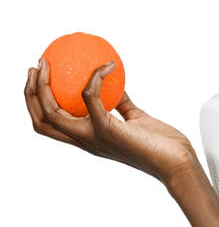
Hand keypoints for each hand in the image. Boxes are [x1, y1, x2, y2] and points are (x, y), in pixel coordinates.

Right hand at [25, 56, 197, 184]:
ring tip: (48, 64)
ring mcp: (94, 137)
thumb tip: (113, 82)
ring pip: (52, 113)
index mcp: (89, 138)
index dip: (37, 101)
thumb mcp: (135, 119)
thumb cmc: (161, 144)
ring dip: (45, 86)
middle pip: (42, 120)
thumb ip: (120, 104)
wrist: (178, 163)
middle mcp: (86, 141)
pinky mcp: (107, 131)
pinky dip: (95, 77)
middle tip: (38, 66)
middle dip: (31, 92)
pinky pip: (90, 97)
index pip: (51, 124)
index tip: (41, 75)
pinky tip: (107, 65)